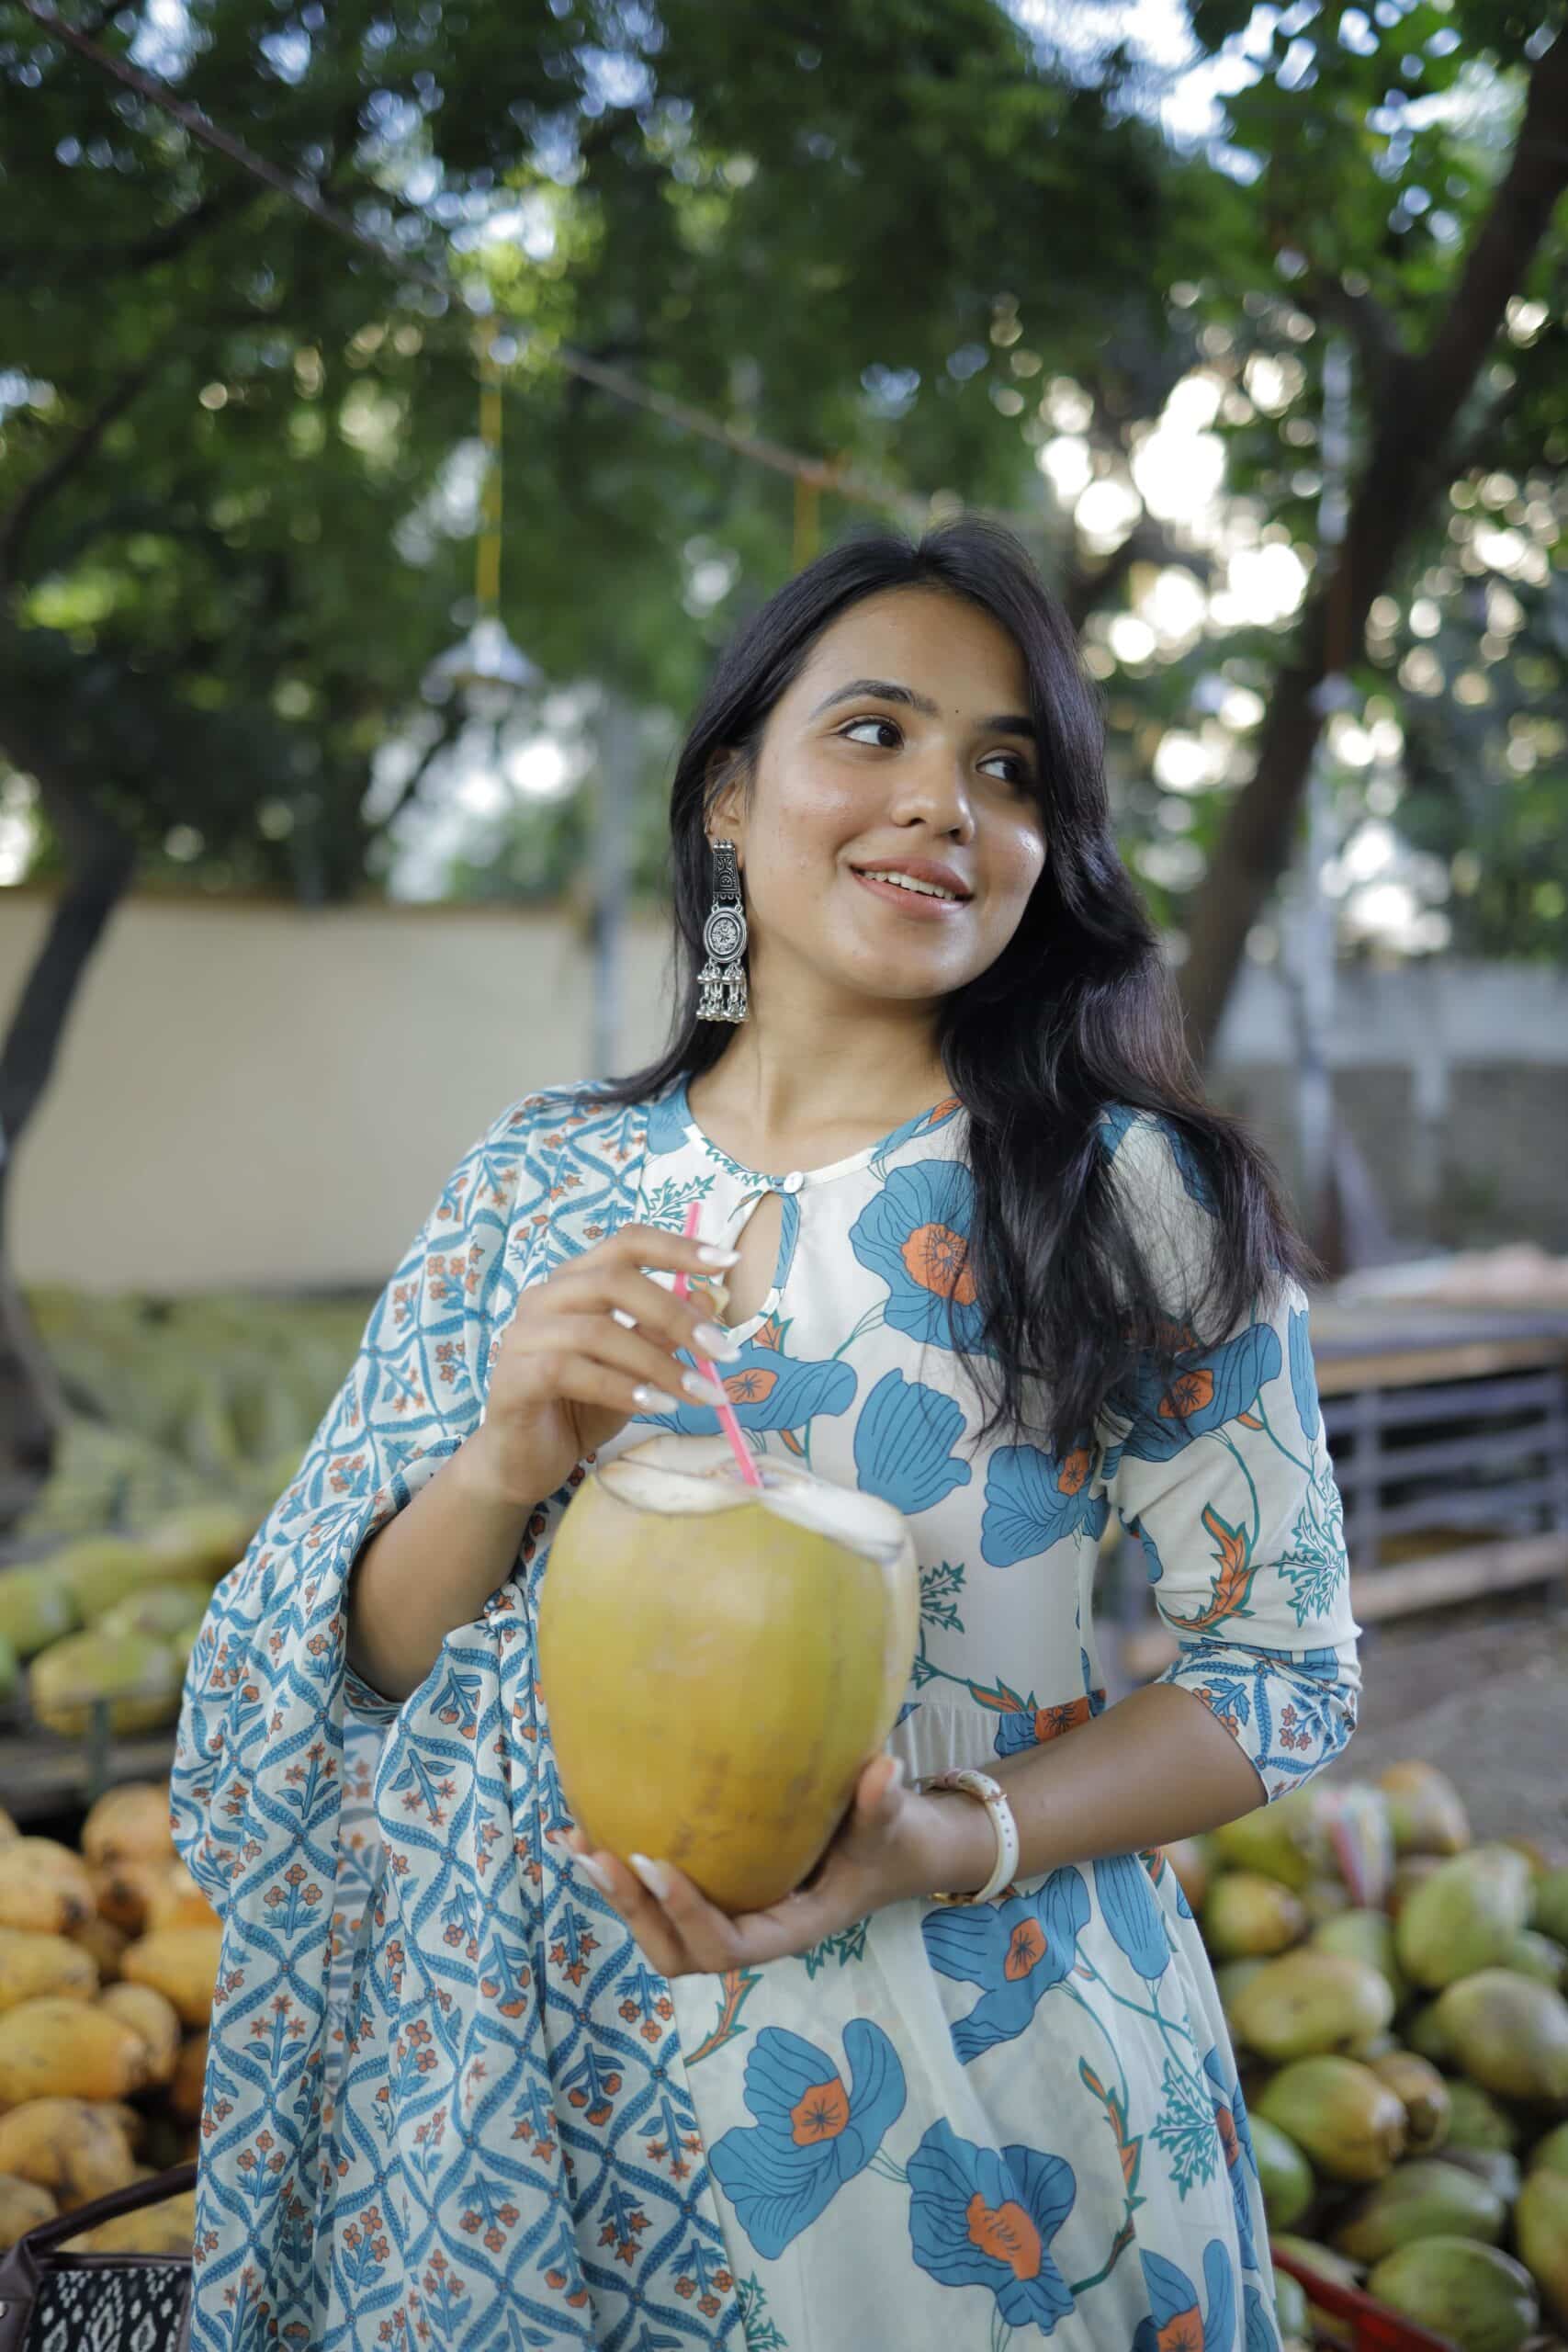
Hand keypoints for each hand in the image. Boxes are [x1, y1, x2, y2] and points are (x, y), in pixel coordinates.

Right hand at [470, 1221, 740, 1506]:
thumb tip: (712, 1297)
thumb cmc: (581, 1406)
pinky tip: (657, 1406)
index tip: (726, 1262)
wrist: (527, 1460)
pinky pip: (568, 1371)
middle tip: (722, 1351)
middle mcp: (545, 1297)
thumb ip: (663, 1333)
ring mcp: (523, 1336)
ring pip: (597, 1331)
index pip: (626, 1243)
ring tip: (700, 1393)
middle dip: (676, 1315)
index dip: (677, 1248)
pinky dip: (620, 1387)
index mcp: (577, 1282)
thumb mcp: (638, 1368)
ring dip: (659, 1363)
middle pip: (614, 1280)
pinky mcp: (513, 1378)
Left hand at [563, 1753, 943, 1974]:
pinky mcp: (709, 1893)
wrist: (884, 1853)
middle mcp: (748, 1933)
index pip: (726, 1946)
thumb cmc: (884, 1843)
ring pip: (657, 1933)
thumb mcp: (888, 1827)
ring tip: (576, 1843)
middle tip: (600, 1856)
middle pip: (677, 1953)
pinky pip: (656, 1899)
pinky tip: (585, 1825)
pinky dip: (619, 1871)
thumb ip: (882, 1805)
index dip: (687, 1914)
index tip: (656, 1862)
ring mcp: (725, 1917)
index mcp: (787, 1932)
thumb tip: (886, 1767)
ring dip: (614, 1896)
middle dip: (634, 1912)